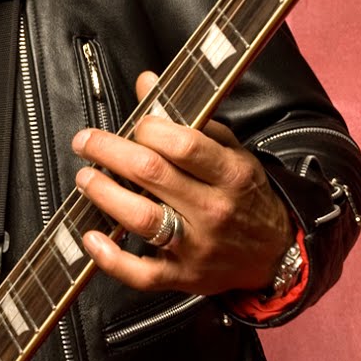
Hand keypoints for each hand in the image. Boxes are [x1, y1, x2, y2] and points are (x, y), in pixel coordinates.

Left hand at [71, 71, 294, 296]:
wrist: (275, 254)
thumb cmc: (246, 196)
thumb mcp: (231, 152)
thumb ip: (190, 120)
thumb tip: (146, 83)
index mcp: (231, 174)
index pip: (184, 145)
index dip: (149, 129)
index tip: (134, 124)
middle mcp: (214, 210)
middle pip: (152, 175)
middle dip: (109, 152)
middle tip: (86, 142)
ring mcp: (197, 246)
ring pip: (143, 218)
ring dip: (104, 194)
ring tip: (85, 178)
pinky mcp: (183, 277)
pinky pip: (142, 274)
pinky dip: (111, 258)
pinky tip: (92, 238)